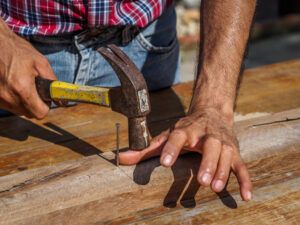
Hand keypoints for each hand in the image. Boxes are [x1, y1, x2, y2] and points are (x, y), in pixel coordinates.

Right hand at [0, 33, 56, 118]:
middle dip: (35, 103)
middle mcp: (8, 97)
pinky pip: (8, 105)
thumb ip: (53, 83)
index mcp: (22, 89)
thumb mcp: (41, 64)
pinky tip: (12, 84)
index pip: (40, 113)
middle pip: (29, 113)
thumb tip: (62, 100)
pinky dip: (13, 98)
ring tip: (21, 83)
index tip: (44, 97)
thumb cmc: (18, 51)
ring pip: (18, 110)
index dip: (45, 106)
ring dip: (23, 101)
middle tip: (33, 88)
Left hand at [119, 107, 251, 200]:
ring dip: (223, 170)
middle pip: (210, 144)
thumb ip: (146, 148)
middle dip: (208, 161)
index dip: (172, 148)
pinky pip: (241, 165)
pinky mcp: (234, 151)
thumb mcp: (167, 135)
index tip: (165, 163)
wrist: (212, 113)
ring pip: (226, 154)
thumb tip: (121, 158)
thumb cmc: (186, 128)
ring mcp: (222, 142)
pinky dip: (245, 180)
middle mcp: (206, 134)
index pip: (178, 136)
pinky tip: (245, 196)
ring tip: (215, 187)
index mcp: (186, 129)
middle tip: (202, 181)